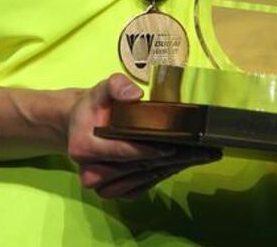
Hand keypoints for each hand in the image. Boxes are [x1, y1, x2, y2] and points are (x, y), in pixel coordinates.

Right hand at [67, 73, 220, 198]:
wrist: (79, 125)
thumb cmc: (93, 106)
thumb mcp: (101, 88)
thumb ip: (116, 86)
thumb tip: (135, 95)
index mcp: (83, 147)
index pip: (121, 152)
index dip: (146, 150)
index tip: (171, 147)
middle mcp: (90, 172)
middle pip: (133, 169)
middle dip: (165, 161)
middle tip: (197, 153)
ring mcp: (101, 186)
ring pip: (138, 182)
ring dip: (166, 171)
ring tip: (194, 158)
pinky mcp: (112, 192)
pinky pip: (137, 189)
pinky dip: (157, 178)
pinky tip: (177, 165)